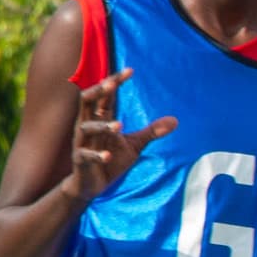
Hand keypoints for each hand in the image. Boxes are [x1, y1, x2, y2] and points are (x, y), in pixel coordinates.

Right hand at [65, 72, 175, 200]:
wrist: (91, 186)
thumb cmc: (111, 159)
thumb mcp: (134, 145)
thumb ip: (151, 131)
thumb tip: (176, 120)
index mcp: (100, 118)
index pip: (106, 95)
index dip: (116, 81)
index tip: (130, 70)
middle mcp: (88, 126)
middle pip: (87, 101)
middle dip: (98, 91)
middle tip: (111, 84)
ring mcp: (82, 142)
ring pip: (86, 127)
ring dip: (102, 126)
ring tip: (119, 126)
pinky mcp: (80, 160)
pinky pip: (85, 154)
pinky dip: (96, 155)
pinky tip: (108, 156)